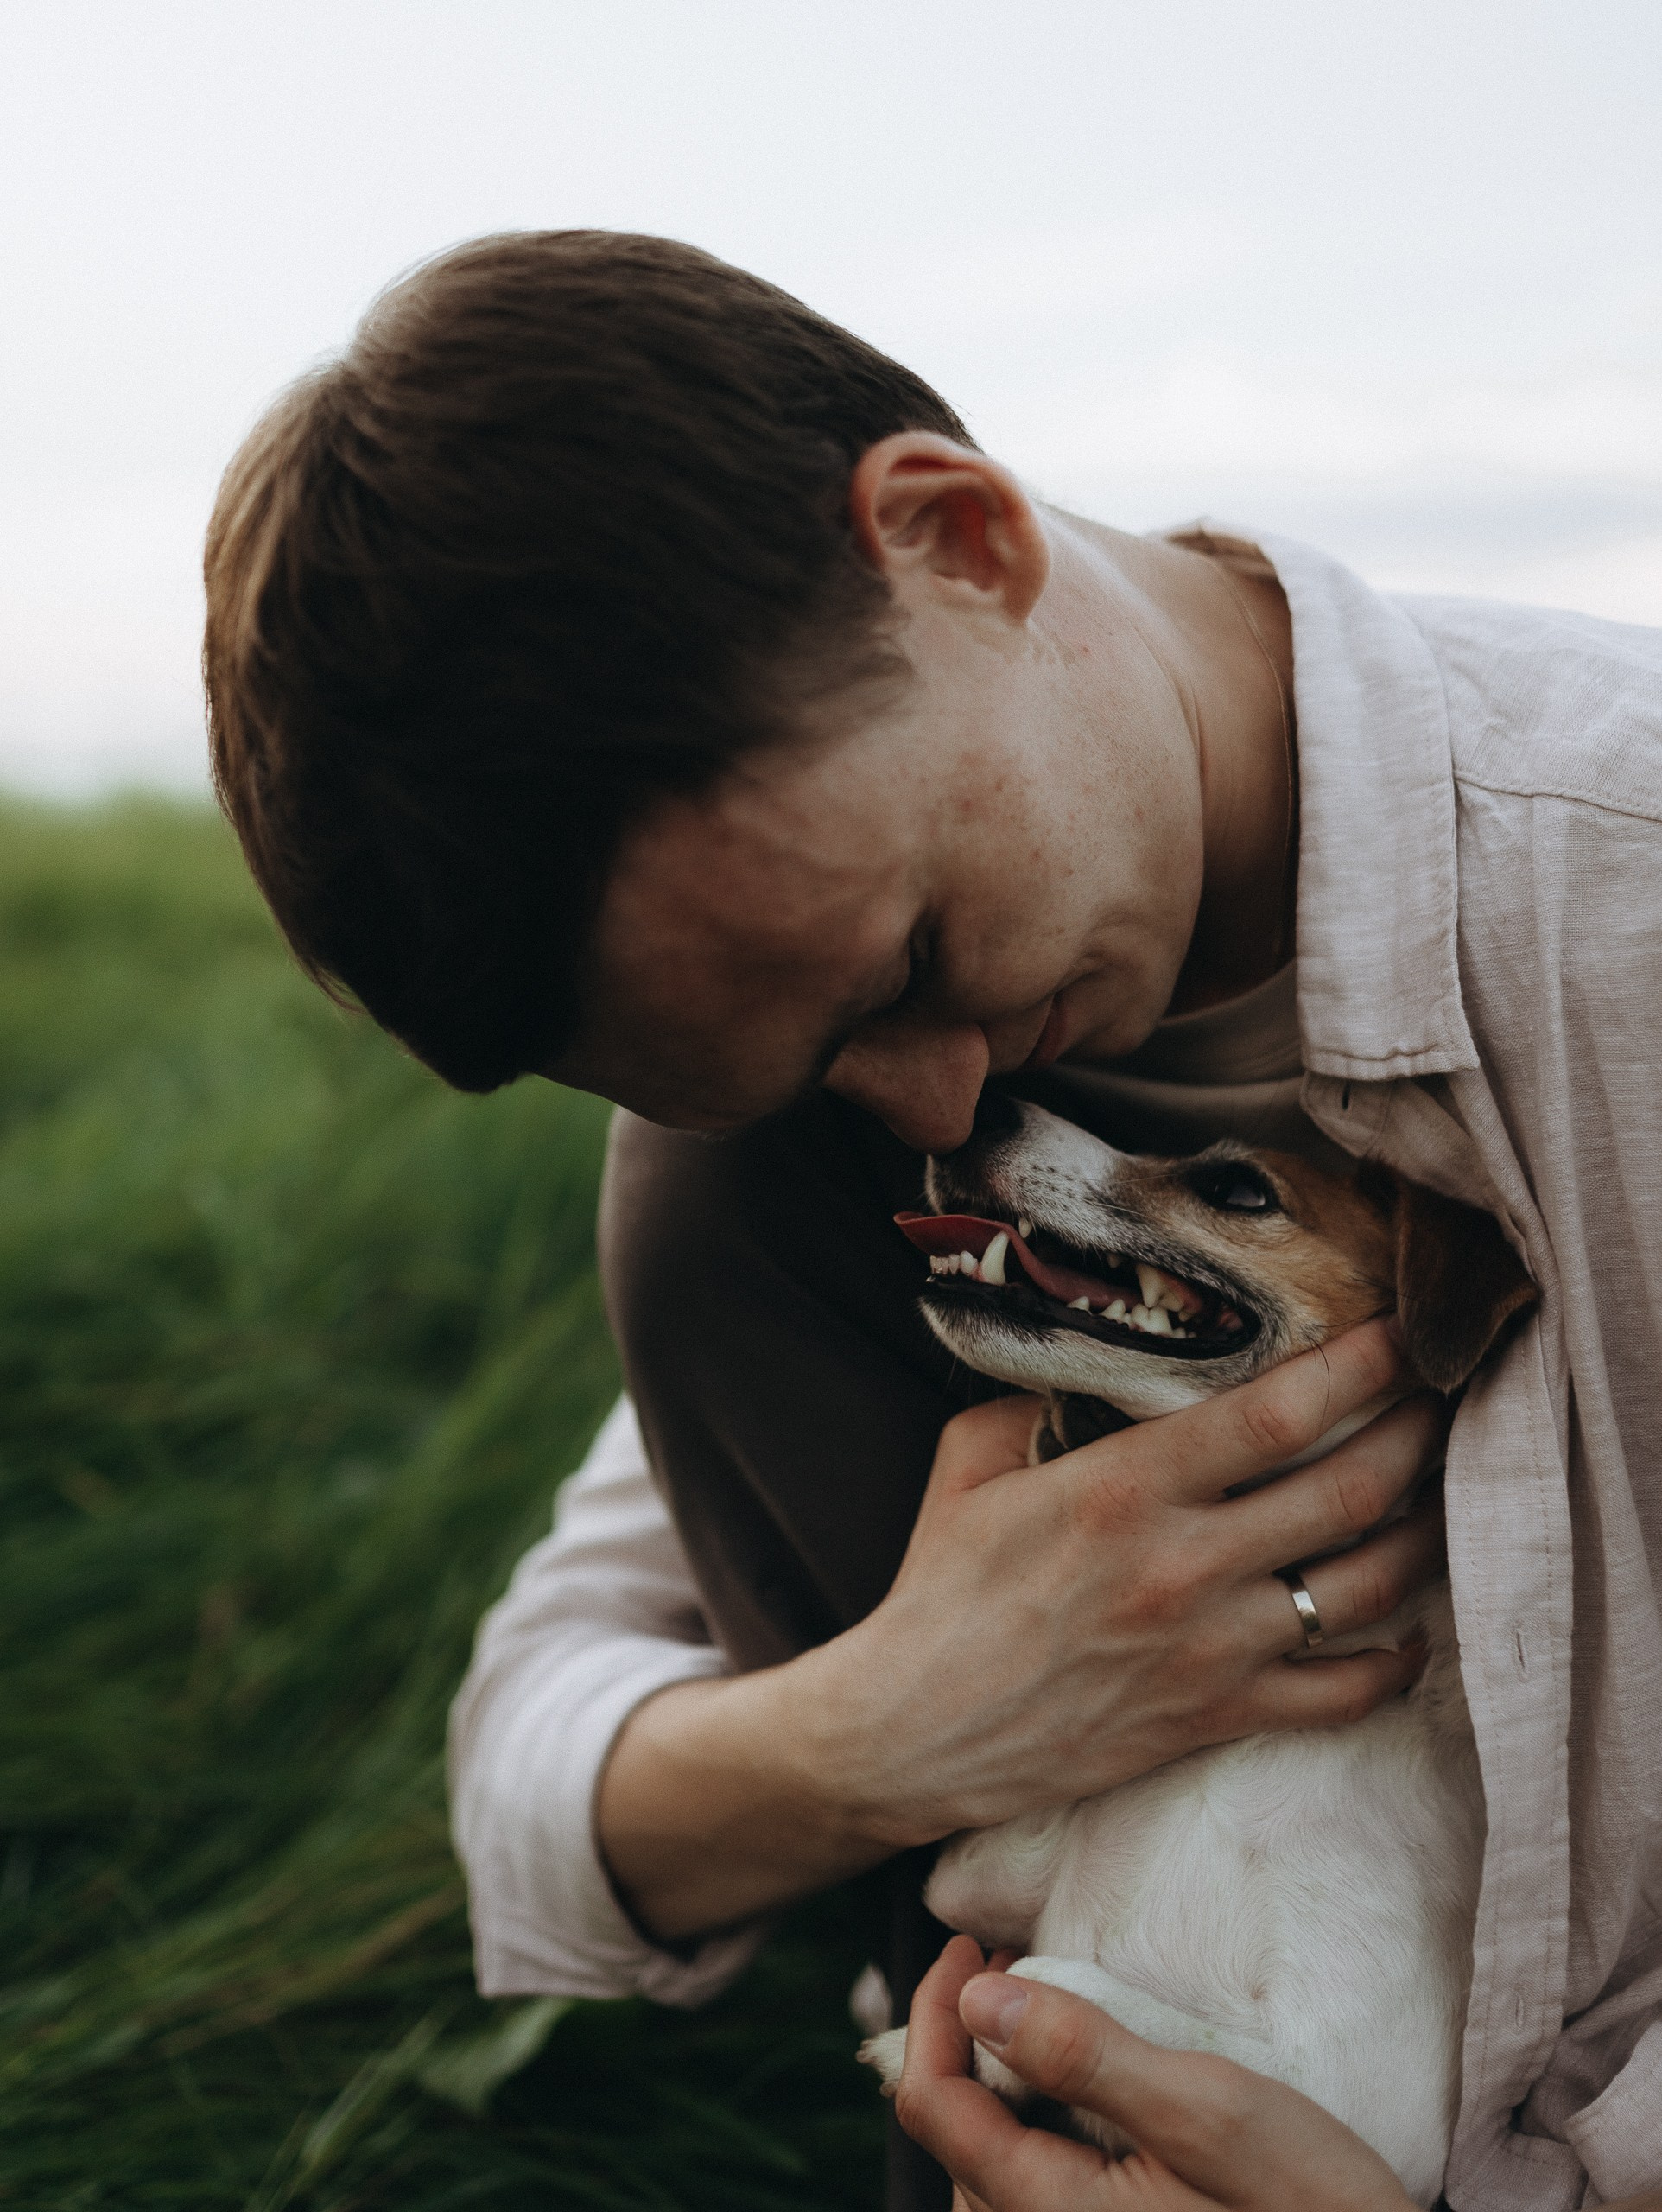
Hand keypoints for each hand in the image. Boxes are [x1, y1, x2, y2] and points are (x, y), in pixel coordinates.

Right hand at [600, 1319, 1443, 1938]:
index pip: (1276, 1413)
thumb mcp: (970, 1465)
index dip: (1358, 1367)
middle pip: (1349, 1491)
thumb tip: (1095, 1371)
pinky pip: (1342, 1694)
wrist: (908, 1732)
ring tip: (1441, 1498)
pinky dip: (1393, 1661)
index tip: (1399, 1335)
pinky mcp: (1217, 1718)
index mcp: (1123, 1489)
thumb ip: (1037, 1404)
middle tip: (1441, 1406)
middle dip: (1415, 1439)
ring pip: (1366, 1588)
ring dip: (1423, 1537)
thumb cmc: (937, 1592)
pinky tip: (1408, 1631)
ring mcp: (1211, 1650)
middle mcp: (1183, 1566)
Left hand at [896, 1935, 1416, 2211]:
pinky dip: (1030, 2128)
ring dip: (994, 2083)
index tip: (972, 1946)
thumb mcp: (1207, 2109)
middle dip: (961, 2039)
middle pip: (951, 2137)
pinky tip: (1074, 2090)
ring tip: (1037, 2013)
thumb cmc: (1308, 2206)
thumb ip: (1085, 2055)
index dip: (931, 2012)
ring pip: (988, 2167)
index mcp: (1048, 2211)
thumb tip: (979, 2000)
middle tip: (1006, 1963)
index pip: (933, 2105)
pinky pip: (1032, 2195)